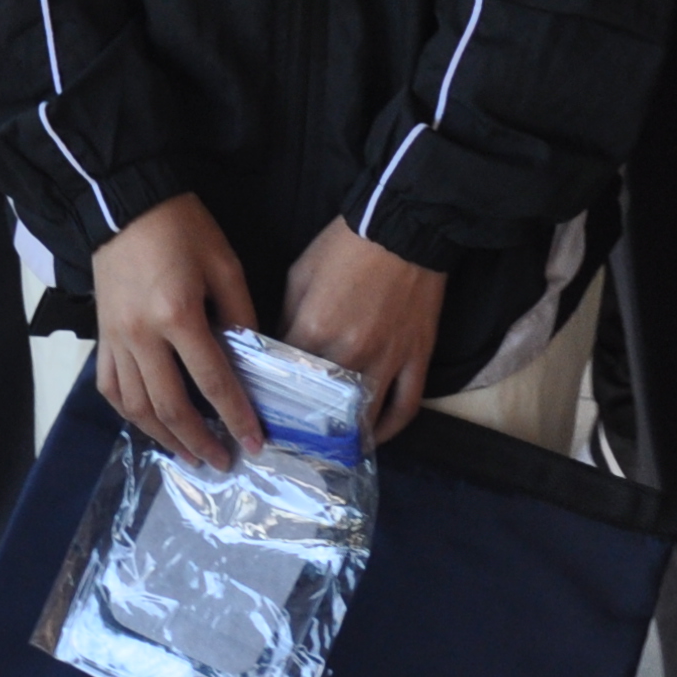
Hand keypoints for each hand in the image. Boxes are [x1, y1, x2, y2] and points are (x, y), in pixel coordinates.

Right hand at [87, 193, 266, 469]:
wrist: (124, 203)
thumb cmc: (181, 228)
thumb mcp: (224, 263)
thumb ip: (240, 313)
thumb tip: (250, 357)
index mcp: (177, 315)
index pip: (212, 380)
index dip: (236, 416)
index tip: (254, 443)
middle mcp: (141, 336)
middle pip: (170, 406)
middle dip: (199, 441)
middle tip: (223, 462)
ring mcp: (115, 340)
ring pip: (136, 407)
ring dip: (164, 438)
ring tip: (189, 455)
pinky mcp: (101, 337)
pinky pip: (111, 388)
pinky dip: (130, 414)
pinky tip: (149, 425)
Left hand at [281, 217, 445, 442]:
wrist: (403, 225)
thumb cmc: (346, 245)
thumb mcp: (300, 273)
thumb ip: (286, 316)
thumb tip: (279, 349)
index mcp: (314, 330)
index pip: (284, 378)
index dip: (270, 396)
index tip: (260, 411)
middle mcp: (350, 353)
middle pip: (322, 407)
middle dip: (304, 428)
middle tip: (290, 441)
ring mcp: (388, 359)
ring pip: (364, 416)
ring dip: (345, 438)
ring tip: (329, 451)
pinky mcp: (417, 357)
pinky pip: (405, 406)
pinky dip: (390, 428)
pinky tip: (375, 437)